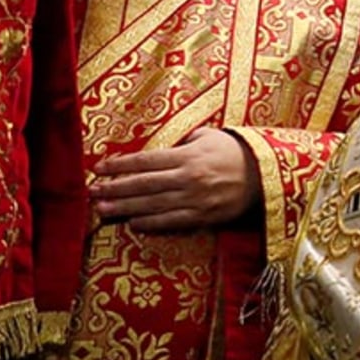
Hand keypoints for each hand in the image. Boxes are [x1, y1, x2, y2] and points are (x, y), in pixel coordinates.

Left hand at [91, 127, 263, 231]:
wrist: (267, 175)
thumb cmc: (237, 152)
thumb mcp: (212, 136)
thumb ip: (186, 141)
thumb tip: (165, 149)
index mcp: (188, 156)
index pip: (145, 160)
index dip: (119, 165)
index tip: (98, 168)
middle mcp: (188, 178)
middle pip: (143, 184)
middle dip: (114, 189)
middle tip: (92, 193)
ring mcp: (195, 200)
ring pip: (152, 205)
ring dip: (125, 208)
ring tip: (102, 210)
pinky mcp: (203, 217)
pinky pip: (171, 222)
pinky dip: (150, 224)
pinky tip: (132, 223)